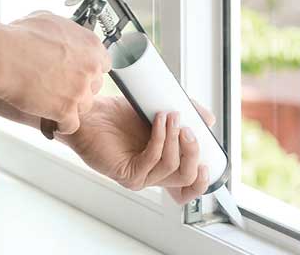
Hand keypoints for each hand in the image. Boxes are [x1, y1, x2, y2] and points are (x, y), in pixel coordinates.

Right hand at [0, 11, 110, 133]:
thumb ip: (64, 32)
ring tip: (53, 102)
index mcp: (90, 45)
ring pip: (85, 106)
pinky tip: (53, 119)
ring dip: (71, 106)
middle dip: (80, 87)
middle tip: (62, 86)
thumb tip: (60, 35)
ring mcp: (80, 90)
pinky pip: (71, 124)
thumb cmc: (20, 38)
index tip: (78, 71)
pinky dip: (62, 124)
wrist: (3, 56)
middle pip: (94, 85)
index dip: (88, 69)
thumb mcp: (49, 20)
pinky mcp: (66, 110)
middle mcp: (89, 67)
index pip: (102, 63)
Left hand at [63, 96, 216, 204]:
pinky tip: (158, 120)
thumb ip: (184, 114)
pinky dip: (159, 137)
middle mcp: (152, 175)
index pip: (188, 187)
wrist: (91, 113)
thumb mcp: (158, 112)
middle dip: (193, 150)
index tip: (208, 159)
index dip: (202, 178)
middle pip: (186, 177)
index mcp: (162, 166)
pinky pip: (152, 158)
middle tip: (187, 126)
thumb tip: (209, 120)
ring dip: (174, 137)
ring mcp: (140, 176)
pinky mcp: (126, 173)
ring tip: (169, 115)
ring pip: (171, 165)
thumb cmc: (119, 114)